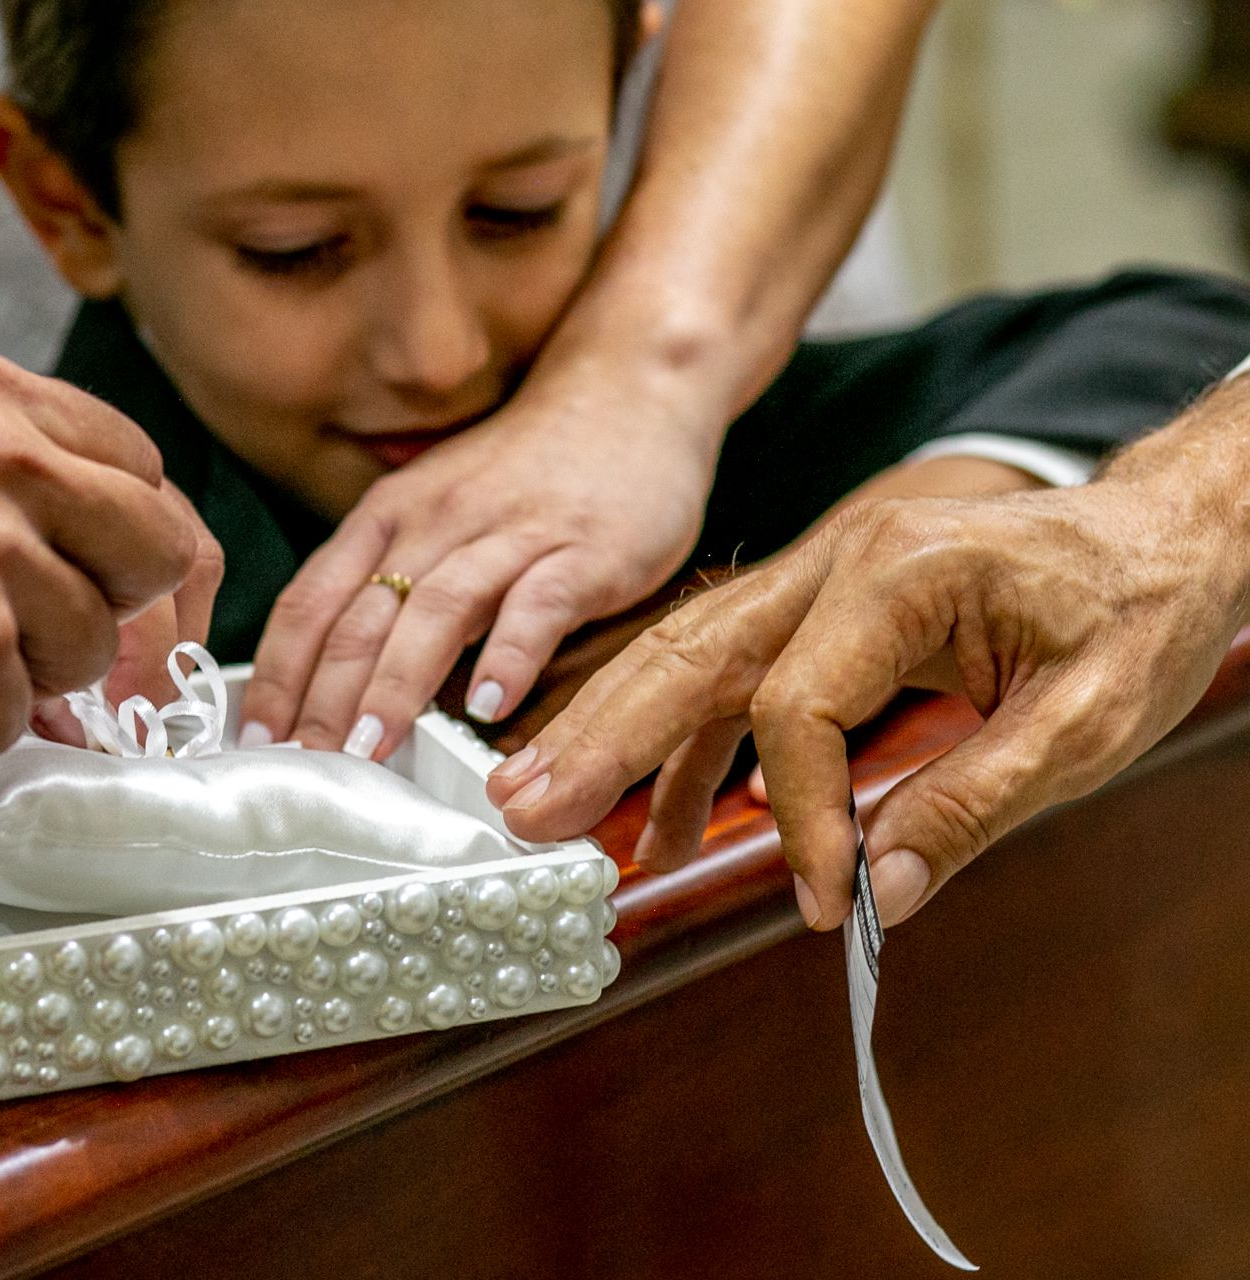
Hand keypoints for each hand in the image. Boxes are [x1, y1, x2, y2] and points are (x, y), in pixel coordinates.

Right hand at [0, 343, 208, 756]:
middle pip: (153, 551)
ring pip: (87, 648)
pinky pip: (9, 718)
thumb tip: (45, 516)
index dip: (127, 537)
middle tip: (49, 639)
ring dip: (17, 676)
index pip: (138, 466)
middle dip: (111, 606)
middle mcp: (10, 466)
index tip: (107, 577)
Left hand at [239, 359, 722, 757]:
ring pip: (435, 611)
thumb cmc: (526, 471)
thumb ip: (392, 582)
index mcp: (389, 516)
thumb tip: (336, 680)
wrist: (629, 392)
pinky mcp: (583, 550)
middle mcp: (436, 521)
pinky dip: (508, 656)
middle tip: (301, 764)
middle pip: (361, 616)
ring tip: (369, 748)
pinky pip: (536, 605)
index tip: (253, 738)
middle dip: (322, 698)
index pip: (311, 602)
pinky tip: (489, 707)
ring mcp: (509, 534)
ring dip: (395, 686)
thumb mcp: (435, 513)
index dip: (276, 674)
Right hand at [487, 445, 1249, 930]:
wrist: (1163, 527)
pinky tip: (661, 821)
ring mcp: (821, 579)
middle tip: (529, 808)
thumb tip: (887, 889)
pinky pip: (731, 679)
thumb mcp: (1093, 717)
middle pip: (690, 654)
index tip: (823, 895)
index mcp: (902, 571)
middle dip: (603, 739)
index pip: (799, 703)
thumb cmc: (1139, 604)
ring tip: (544, 803)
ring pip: (687, 657)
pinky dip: (687, 749)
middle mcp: (839, 562)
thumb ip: (980, 799)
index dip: (797, 812)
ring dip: (612, 734)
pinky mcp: (823, 612)